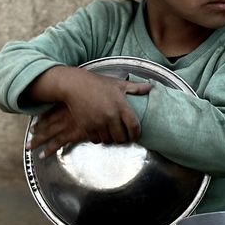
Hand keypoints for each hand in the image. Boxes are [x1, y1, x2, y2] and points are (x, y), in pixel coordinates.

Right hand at [21, 66, 150, 150]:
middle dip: (123, 139)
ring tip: (112, 134)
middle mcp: (110, 116)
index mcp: (120, 105)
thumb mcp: (117, 83)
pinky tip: (100, 132)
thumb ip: (135, 88)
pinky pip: (96, 140)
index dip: (136, 134)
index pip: (133, 126)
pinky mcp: (87, 127)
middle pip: (121, 137)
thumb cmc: (97, 83)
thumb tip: (150, 87)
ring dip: (111, 139)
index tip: (136, 136)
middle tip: (123, 136)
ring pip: (109, 140)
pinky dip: (99, 138)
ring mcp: (98, 123)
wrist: (74, 85)